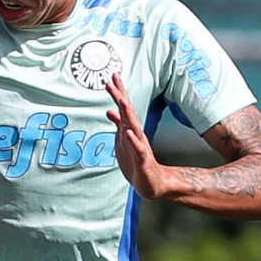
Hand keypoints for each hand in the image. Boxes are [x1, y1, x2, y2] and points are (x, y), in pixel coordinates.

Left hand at [105, 73, 165, 199]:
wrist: (150, 183)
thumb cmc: (135, 161)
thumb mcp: (123, 142)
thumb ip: (118, 126)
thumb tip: (110, 110)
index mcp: (130, 130)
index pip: (124, 108)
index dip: (118, 92)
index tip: (112, 76)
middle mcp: (136, 135)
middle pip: (127, 113)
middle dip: (120, 96)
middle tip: (113, 81)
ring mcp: (140, 147)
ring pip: (134, 128)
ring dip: (128, 115)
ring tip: (123, 101)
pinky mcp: (142, 161)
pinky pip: (138, 150)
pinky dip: (133, 141)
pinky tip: (128, 133)